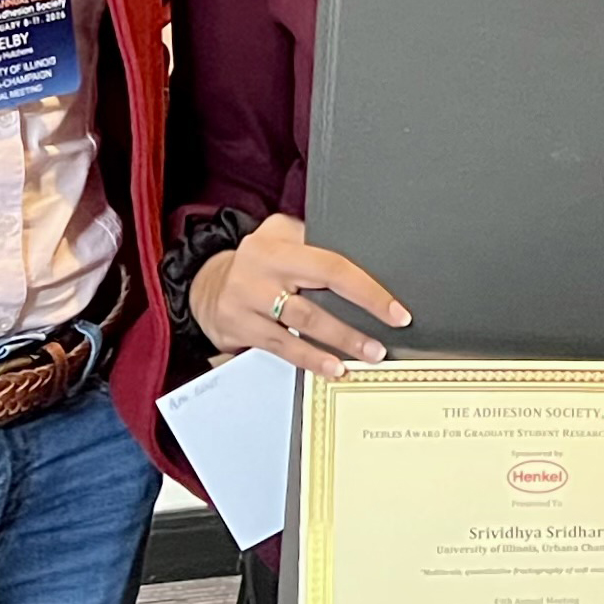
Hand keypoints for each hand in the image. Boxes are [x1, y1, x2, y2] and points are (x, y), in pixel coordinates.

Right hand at [189, 213, 411, 378]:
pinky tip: (331, 369)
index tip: (396, 312)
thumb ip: (314, 239)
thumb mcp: (280, 235)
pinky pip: (282, 348)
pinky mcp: (241, 329)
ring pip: (299, 329)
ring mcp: (249, 304)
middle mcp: (262, 275)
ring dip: (335, 347)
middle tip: (380, 347)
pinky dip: (309, 360)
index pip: (332, 268)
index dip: (367, 291)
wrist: (207, 283)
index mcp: (280, 249)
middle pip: (314, 304)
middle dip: (352, 329)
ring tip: (364, 359)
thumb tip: (365, 253)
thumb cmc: (260, 259)